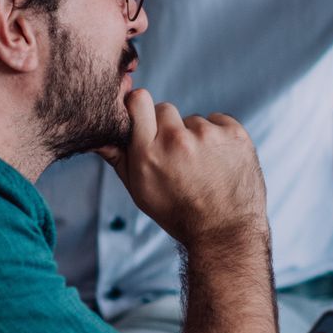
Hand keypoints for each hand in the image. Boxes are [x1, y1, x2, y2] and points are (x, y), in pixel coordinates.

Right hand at [100, 90, 266, 247]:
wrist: (223, 232)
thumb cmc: (177, 212)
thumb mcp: (139, 191)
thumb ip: (118, 157)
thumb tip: (97, 135)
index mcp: (148, 153)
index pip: (138, 100)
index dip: (140, 108)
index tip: (145, 120)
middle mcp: (177, 140)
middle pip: (166, 109)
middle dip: (169, 128)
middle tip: (177, 157)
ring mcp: (208, 135)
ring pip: (194, 119)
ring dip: (196, 136)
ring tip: (202, 167)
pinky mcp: (235, 134)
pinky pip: (219, 121)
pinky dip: (219, 137)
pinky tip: (219, 162)